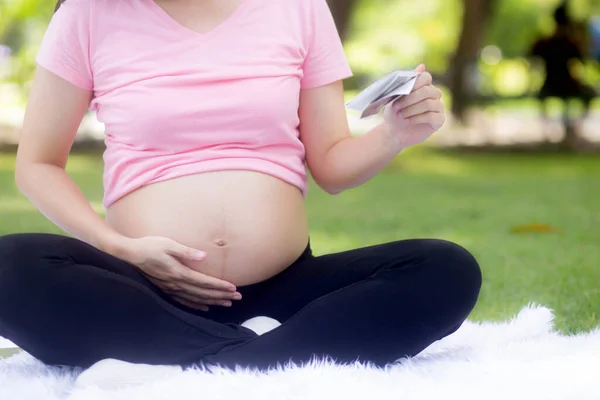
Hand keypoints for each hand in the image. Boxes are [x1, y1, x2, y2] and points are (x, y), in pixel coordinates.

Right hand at [118, 236, 240, 310]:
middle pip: (203, 293)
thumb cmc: (150, 246)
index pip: (204, 282)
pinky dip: (196, 305)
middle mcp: (176, 284)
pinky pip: (184, 301)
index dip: (220, 286)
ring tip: (226, 303)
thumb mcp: (168, 244)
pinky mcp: (165, 290)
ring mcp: (170, 289)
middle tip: (237, 298)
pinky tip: (205, 307)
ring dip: (212, 301)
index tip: (233, 288)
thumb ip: (186, 251)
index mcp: (179, 272)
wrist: (130, 255)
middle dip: (221, 295)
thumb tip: (204, 256)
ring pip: (195, 299)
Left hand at [383, 64, 444, 148]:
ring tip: (400, 115)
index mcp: (424, 86)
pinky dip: (417, 118)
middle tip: (395, 107)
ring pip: (429, 104)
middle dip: (409, 99)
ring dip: (411, 109)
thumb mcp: (396, 96)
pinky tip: (407, 121)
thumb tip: (422, 66)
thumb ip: (407, 82)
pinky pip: (432, 116)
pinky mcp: (439, 121)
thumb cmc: (395, 112)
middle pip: (427, 91)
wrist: (394, 132)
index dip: (415, 83)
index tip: (401, 91)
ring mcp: (438, 107)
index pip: (426, 77)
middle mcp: (434, 95)